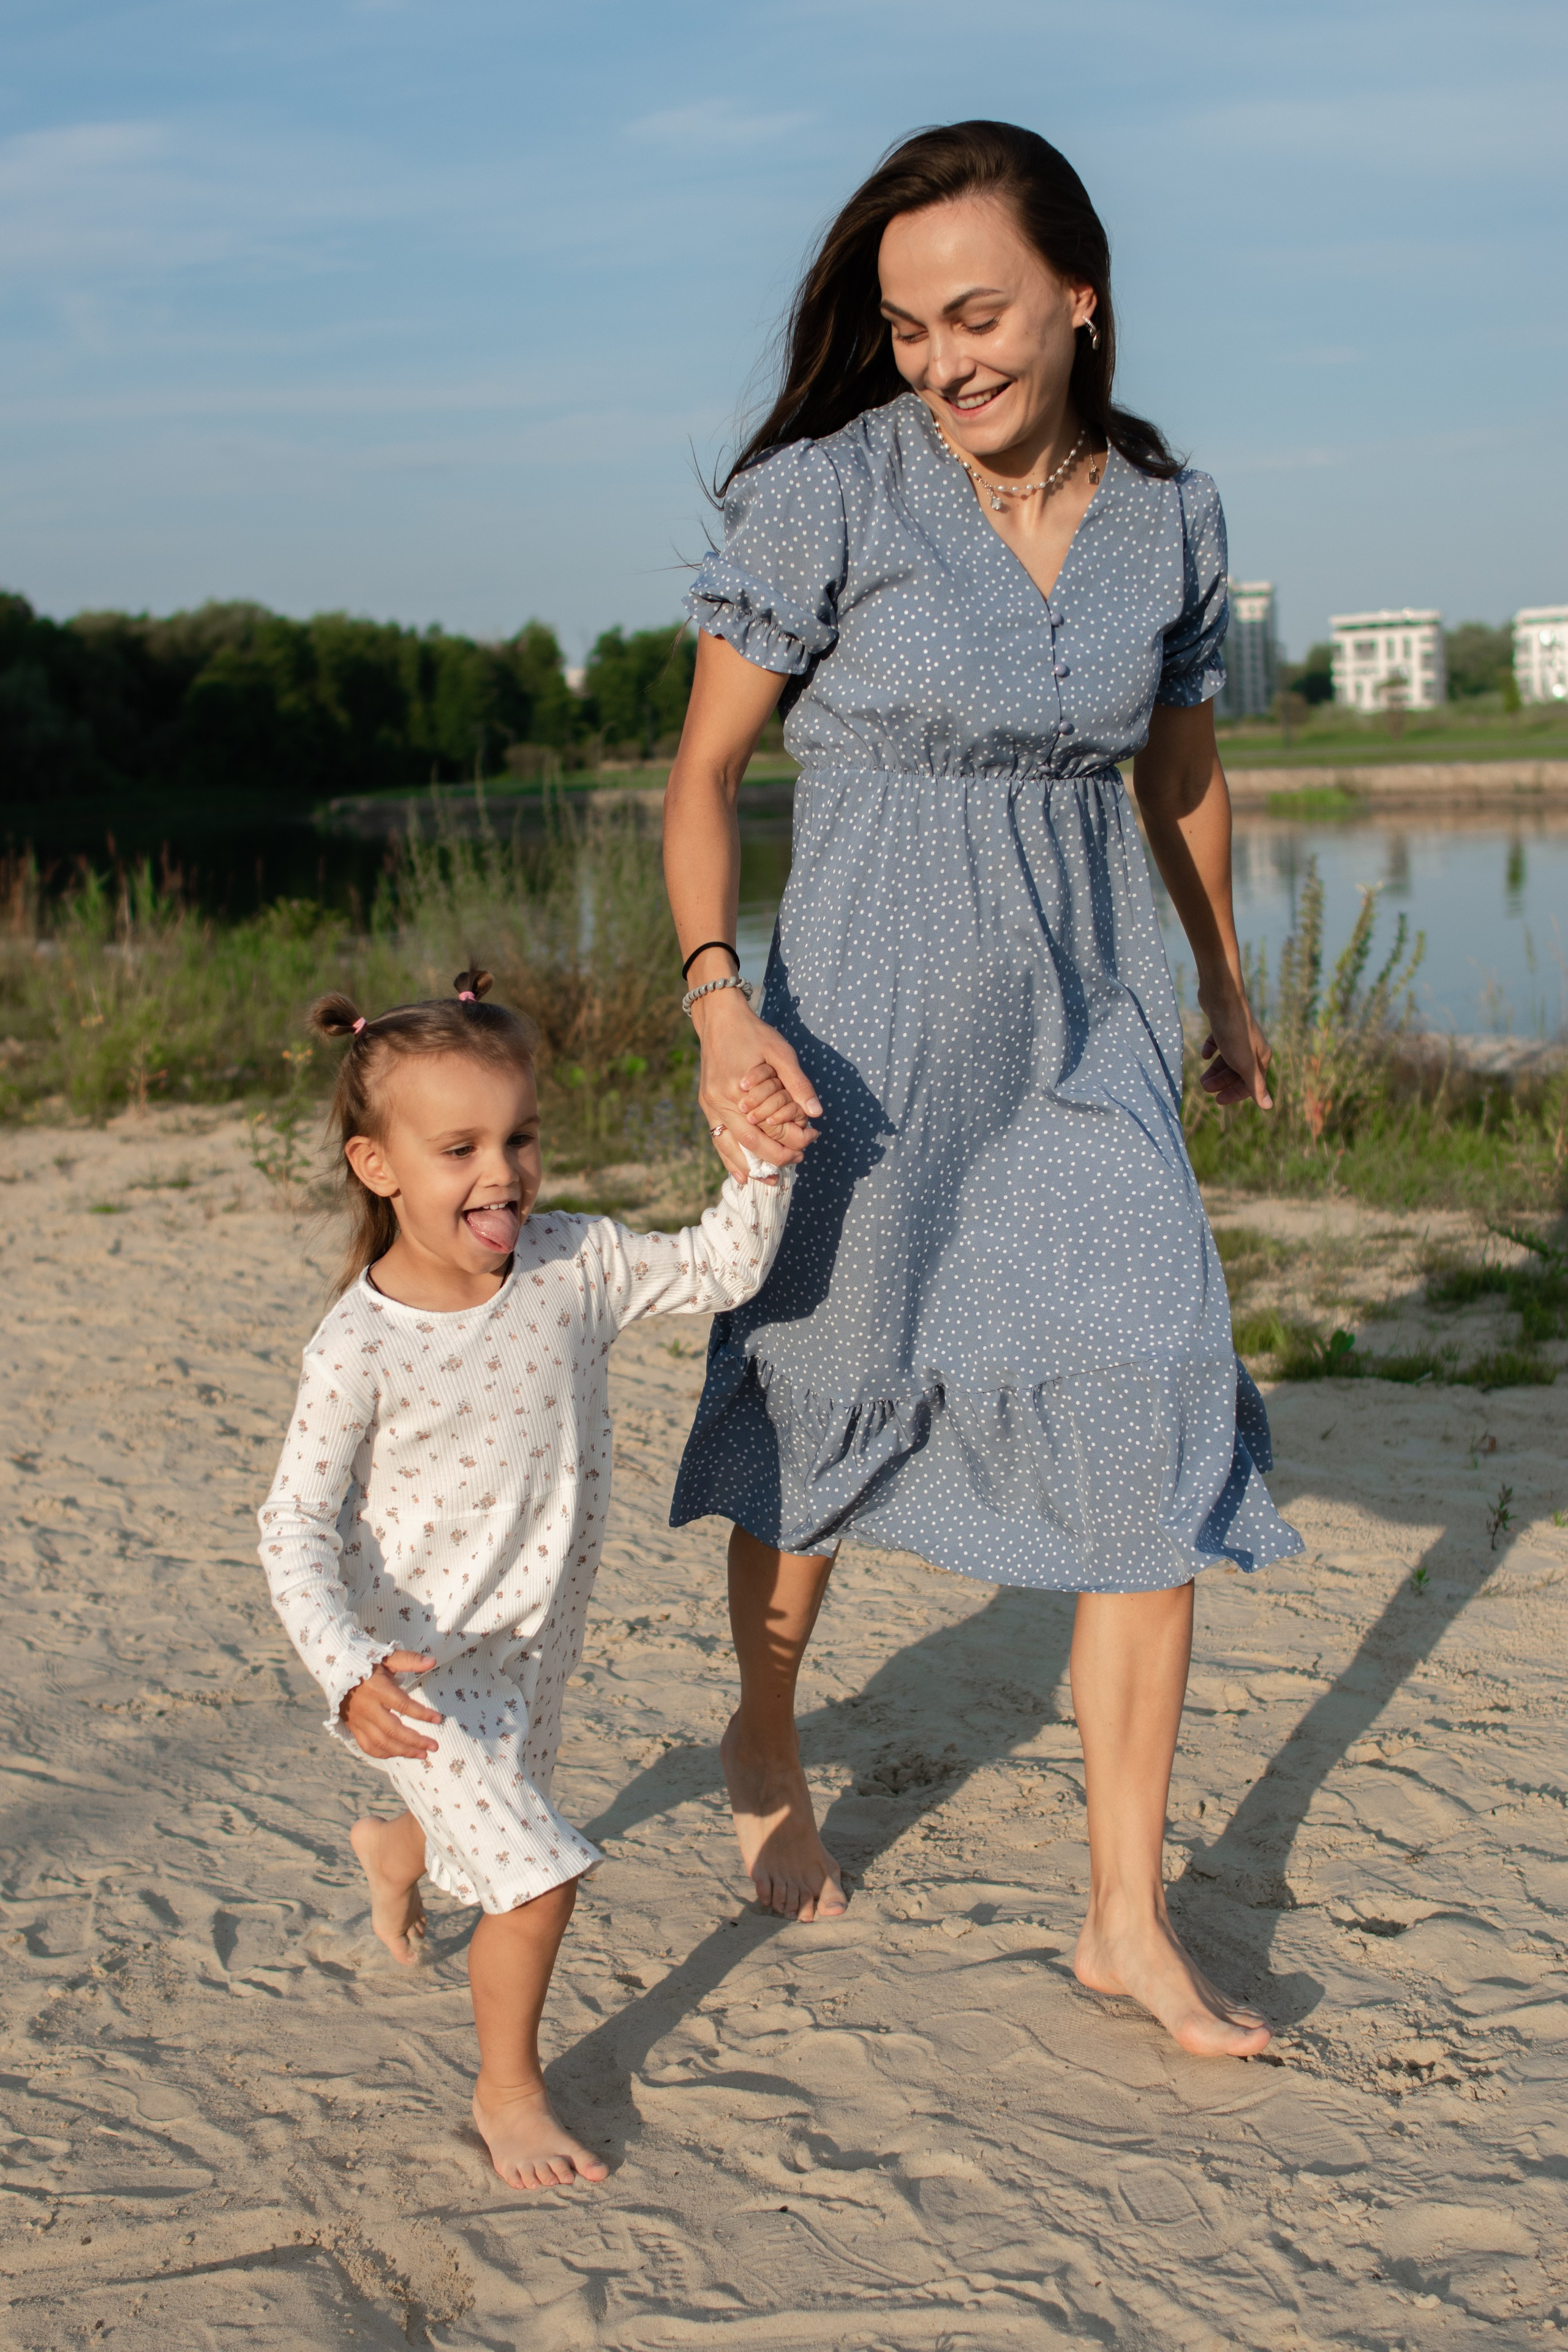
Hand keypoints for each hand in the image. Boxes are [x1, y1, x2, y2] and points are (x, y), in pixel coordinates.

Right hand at [340, 1651, 442, 1759]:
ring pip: (381, 1742)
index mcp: (378, 1689)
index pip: (402, 1704)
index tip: (438, 1719)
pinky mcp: (354, 1728)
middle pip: (393, 1730)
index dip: (422, 1714)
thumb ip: (409, 1660)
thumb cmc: (367, 1663)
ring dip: (403, 1751)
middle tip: (434, 1746)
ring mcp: (359, 1720)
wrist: (336, 1671)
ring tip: (422, 1754)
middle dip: (415, 1741)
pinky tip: (400, 1754)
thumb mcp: (388, 1657)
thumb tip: (432, 1661)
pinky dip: (384, 1754)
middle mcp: (368, 1708)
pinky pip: (368, 1747)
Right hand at [696, 990, 821, 1181]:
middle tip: (794, 1165)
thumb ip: (798, 1084)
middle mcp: (719, 1101)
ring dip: (747, 1167)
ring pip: (727, 1146)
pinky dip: (729, 1157)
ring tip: (767, 1182)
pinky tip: (741, 1174)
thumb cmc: (754, 1032)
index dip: (789, 1142)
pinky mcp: (706, 1103)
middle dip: (771, 1159)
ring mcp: (709, 1104)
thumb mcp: (781, 1052)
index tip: (809, 1144)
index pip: (767, 1128)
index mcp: (738, 1089)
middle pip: (747, 1142)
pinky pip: (717, 1137)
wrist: (720, 1018)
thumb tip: (817, 1113)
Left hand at [1197, 984, 1273, 1110]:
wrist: (1222, 997)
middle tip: (1204, 1086)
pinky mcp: (1226, 1026)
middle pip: (1238, 1072)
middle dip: (1221, 1082)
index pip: (1252, 1083)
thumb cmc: (1234, 1032)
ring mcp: (1240, 1036)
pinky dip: (1212, 1050)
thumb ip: (1255, 1085)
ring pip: (1227, 1059)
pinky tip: (1205, 1054)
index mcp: (1261, 1057)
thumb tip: (1268, 1107)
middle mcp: (1253, 1047)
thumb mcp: (1243, 1063)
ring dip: (1215, 1070)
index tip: (1217, 1101)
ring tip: (1201, 1078)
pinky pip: (1220, 1043)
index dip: (1235, 1094)